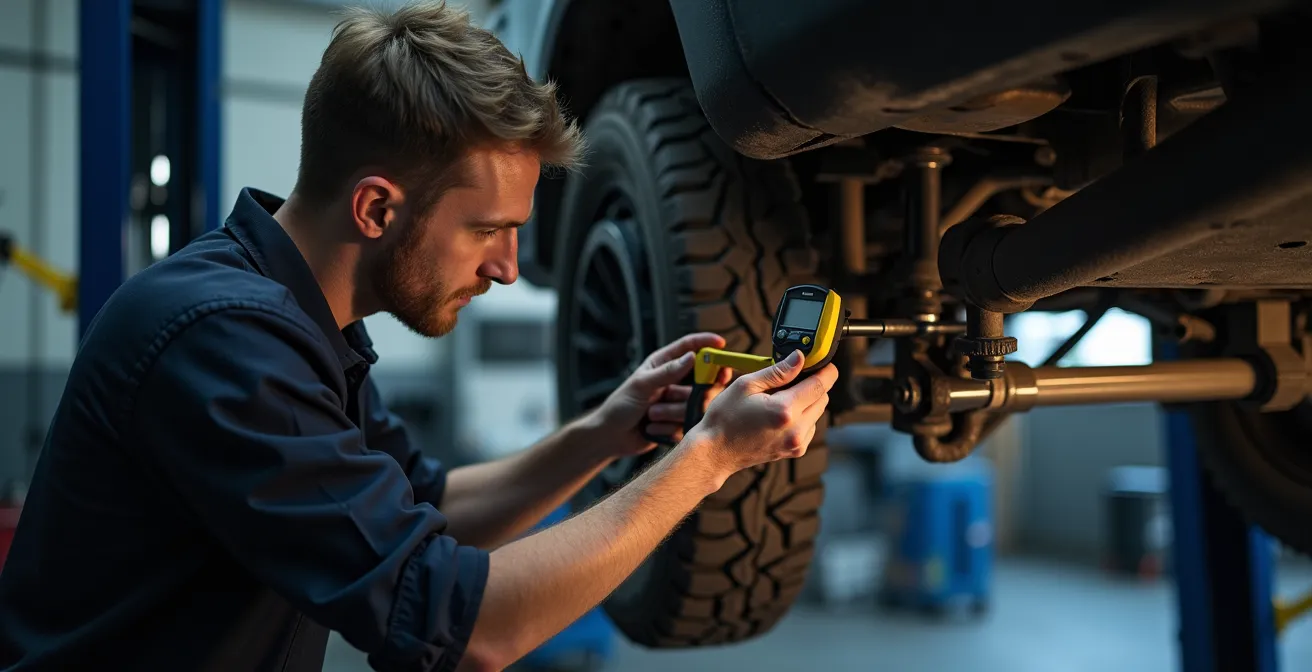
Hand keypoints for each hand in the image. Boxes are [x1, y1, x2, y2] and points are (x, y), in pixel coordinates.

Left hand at [587, 332, 731, 457]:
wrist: (610, 437)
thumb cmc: (620, 406)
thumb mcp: (641, 385)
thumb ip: (667, 372)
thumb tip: (692, 357)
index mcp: (663, 364)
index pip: (689, 347)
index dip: (706, 343)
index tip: (721, 343)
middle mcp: (673, 381)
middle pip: (703, 380)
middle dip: (692, 392)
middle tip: (679, 397)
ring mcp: (677, 402)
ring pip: (695, 405)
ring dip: (673, 412)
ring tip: (652, 414)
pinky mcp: (678, 422)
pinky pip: (687, 424)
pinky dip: (669, 427)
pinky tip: (652, 428)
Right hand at [687, 350, 837, 486]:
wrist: (716, 452)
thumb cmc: (725, 419)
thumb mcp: (746, 385)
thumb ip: (777, 371)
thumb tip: (799, 358)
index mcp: (784, 410)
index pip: (820, 385)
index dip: (826, 370)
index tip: (822, 363)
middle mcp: (796, 429)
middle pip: (822, 398)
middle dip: (811, 385)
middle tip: (789, 381)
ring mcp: (796, 443)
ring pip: (818, 412)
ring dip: (806, 402)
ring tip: (779, 401)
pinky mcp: (795, 450)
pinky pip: (810, 427)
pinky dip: (802, 417)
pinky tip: (780, 416)